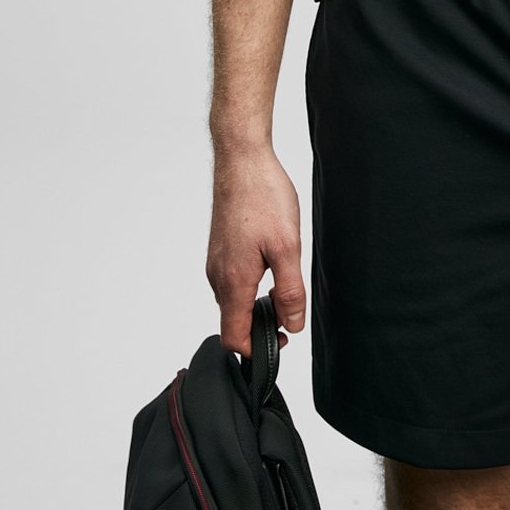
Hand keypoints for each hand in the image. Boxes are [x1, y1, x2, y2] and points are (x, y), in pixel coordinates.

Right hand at [205, 143, 305, 356]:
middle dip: (261, 324)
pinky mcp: (220, 249)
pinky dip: (251, 283)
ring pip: (234, 299)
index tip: (281, 340)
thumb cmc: (263, 197)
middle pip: (234, 320)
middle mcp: (218, 276)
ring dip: (257, 302)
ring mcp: (216, 261)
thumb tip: (292, 325)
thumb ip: (290, 291)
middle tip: (290, 308)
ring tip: (284, 280)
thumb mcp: (288, 246)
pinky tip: (271, 261)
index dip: (256, 349)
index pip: (234, 338)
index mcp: (233, 281)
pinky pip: (233, 280)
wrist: (242, 161)